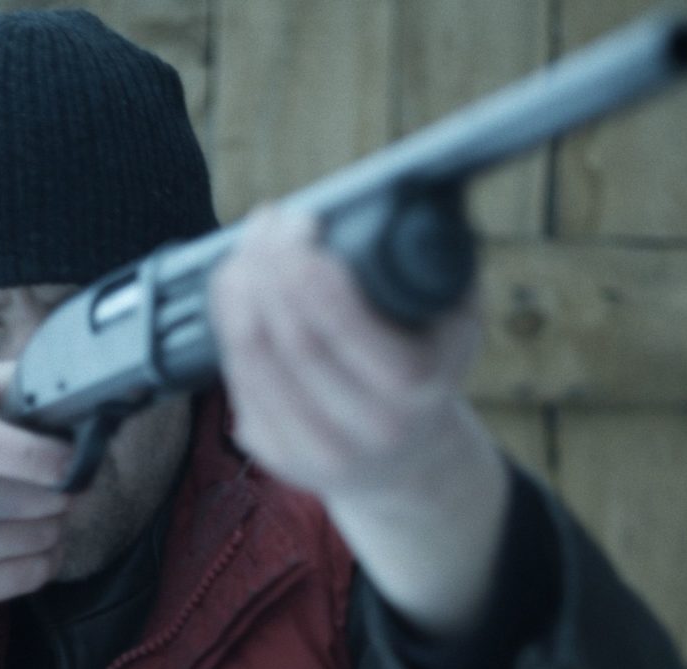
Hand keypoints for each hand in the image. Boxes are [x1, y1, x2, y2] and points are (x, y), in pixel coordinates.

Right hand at [0, 362, 74, 620]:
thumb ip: (1, 383)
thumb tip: (63, 383)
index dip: (45, 456)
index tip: (73, 460)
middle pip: (38, 498)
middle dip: (61, 491)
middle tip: (50, 485)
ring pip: (44, 537)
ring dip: (53, 524)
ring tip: (29, 513)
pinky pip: (35, 574)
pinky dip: (43, 559)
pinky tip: (20, 545)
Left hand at [208, 204, 494, 510]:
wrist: (412, 455)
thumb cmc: (430, 362)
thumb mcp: (457, 318)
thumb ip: (435, 264)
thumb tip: (396, 195)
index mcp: (417, 388)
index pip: (345, 328)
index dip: (309, 271)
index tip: (301, 224)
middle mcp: (369, 428)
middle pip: (292, 338)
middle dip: (269, 266)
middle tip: (268, 222)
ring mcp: (319, 450)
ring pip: (253, 357)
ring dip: (239, 288)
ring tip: (247, 247)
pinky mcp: (278, 455)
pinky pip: (235, 378)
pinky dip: (228, 323)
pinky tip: (237, 287)